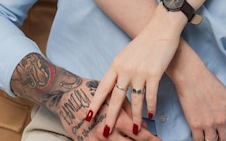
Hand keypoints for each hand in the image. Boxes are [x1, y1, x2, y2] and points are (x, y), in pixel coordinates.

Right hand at [10, 53, 157, 140]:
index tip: (159, 140)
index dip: (150, 138)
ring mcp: (95, 138)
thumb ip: (129, 108)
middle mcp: (106, 130)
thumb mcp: (113, 94)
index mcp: (115, 115)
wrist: (66, 94)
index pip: (137, 131)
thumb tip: (144, 122)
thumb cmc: (92, 89)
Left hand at [86, 5, 183, 132]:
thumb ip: (121, 69)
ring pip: (135, 101)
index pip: (103, 87)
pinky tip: (151, 114)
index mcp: (117, 64)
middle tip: (105, 132)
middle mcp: (125, 69)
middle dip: (110, 117)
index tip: (88, 116)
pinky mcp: (154, 73)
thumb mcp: (127, 54)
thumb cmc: (145, 41)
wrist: (161, 28)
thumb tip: (116, 85)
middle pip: (115, 98)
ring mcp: (140, 72)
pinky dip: (151, 107)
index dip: (95, 103)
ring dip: (136, 117)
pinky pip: (151, 96)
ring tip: (136, 129)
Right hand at [168, 42, 225, 140]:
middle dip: (222, 140)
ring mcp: (209, 123)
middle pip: (225, 140)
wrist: (191, 75)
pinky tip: (199, 136)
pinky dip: (199, 140)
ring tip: (208, 136)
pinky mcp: (195, 125)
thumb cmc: (207, 80)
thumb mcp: (225, 94)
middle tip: (218, 138)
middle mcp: (222, 119)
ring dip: (211, 140)